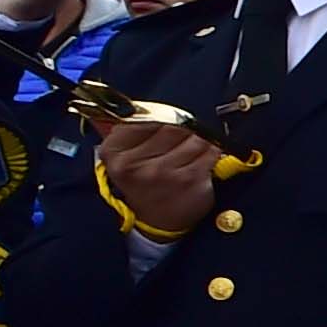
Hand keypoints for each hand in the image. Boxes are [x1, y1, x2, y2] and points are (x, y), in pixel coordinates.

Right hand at [95, 117, 222, 238]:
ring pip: (194, 137)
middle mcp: (136, 164)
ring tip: (193, 149)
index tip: (168, 121)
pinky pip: (211, 151)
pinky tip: (204, 158)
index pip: (144, 117)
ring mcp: (164, 173)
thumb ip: (130, 128)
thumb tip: (147, 104)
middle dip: (183, 128)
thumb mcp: (123, 158)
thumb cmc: (142, 184)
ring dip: (200, 139)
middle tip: (185, 135)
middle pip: (172, 125)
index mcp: (114, 152)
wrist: (156, 222)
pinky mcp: (191, 180)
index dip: (162, 116)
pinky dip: (212, 150)